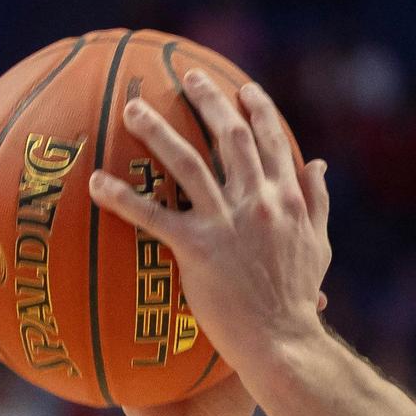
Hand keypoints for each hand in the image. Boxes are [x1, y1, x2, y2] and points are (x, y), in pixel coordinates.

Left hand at [88, 70, 330, 375]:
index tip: (243, 88)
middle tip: (186, 76)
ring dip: (159, 131)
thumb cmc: (298, 296)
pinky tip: (96, 182)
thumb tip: (317, 162)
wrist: (282, 339)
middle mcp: (260, 201)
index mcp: (288, 198)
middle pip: (231, 137)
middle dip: (209, 99)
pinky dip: (124, 198)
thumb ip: (317, 200)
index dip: (258, 108)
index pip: (274, 140)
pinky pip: (154, 217)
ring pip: (189, 164)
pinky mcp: (197, 250)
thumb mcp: (319, 242)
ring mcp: (228, 223)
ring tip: (132, 109)